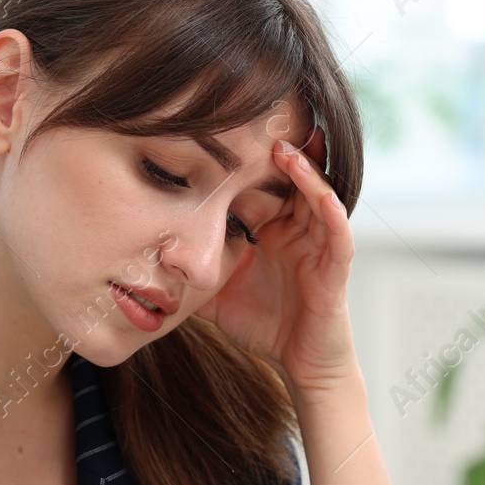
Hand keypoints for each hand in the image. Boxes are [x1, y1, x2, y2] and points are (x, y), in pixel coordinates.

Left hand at [194, 129, 359, 397]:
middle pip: (287, 181)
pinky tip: (318, 191)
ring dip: (303, 171)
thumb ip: (190, 272)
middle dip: (273, 152)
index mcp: (269, 231)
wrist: (299, 364)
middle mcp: (295, 230)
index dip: (237, 165)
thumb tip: (146, 259)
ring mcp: (318, 245)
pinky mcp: (335, 267)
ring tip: (284, 145)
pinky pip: (338, 232)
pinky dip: (329, 209)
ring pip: (315, 196)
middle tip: (256, 120)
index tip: (212, 138)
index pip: (254, 187)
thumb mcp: (216, 293)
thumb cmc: (263, 326)